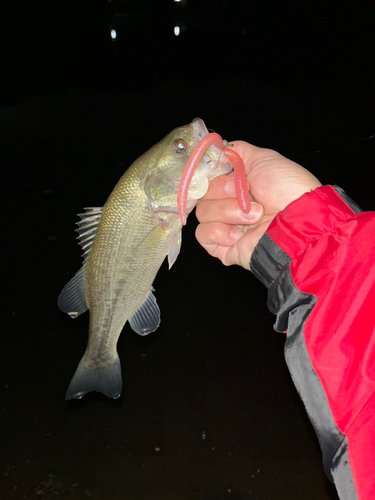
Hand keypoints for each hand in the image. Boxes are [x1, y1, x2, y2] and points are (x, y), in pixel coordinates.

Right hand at [195, 141, 321, 269]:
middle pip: (202, 193)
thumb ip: (237, 151)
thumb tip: (219, 148)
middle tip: (248, 194)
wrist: (297, 221)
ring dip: (228, 211)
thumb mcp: (264, 158)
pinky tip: (239, 235)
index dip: (210, 174)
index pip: (206, 177)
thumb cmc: (287, 190)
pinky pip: (202, 234)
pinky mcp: (222, 247)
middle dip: (224, 190)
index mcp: (236, 186)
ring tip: (255, 216)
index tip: (222, 170)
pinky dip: (219, 231)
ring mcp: (225, 227)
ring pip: (202, 212)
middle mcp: (229, 205)